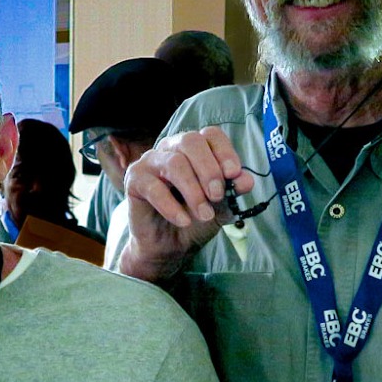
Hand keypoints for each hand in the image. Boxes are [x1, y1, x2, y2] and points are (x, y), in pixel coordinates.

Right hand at [118, 128, 257, 280]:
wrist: (169, 246)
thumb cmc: (194, 220)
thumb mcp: (220, 207)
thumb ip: (232, 192)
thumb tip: (247, 180)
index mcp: (195, 149)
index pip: (211, 135)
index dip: (224, 151)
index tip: (234, 174)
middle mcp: (171, 148)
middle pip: (191, 141)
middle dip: (209, 169)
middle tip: (218, 196)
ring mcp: (151, 161)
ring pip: (174, 163)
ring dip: (193, 191)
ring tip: (204, 215)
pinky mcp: (134, 179)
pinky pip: (153, 187)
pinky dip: (171, 206)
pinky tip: (183, 221)